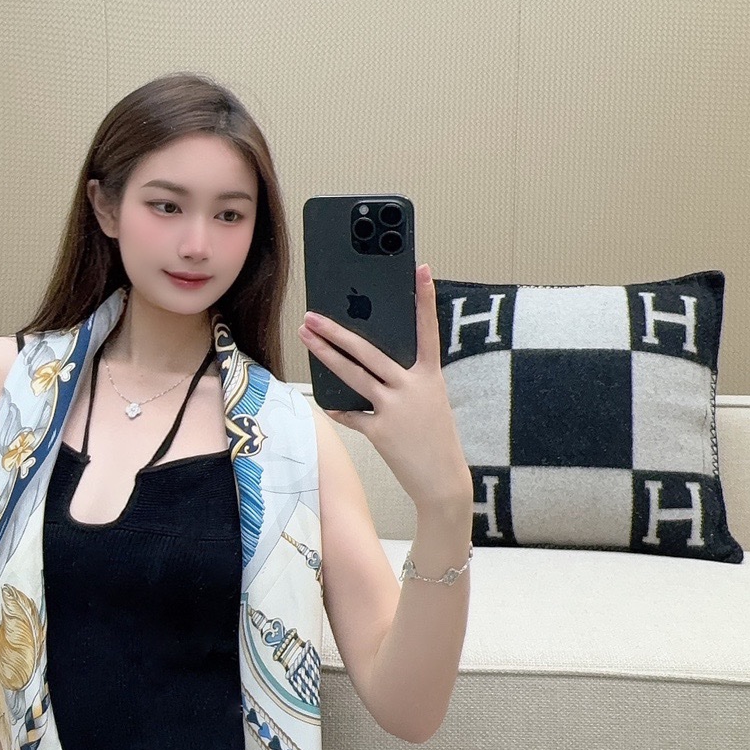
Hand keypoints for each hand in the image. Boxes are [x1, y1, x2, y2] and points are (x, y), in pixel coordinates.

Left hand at [298, 264, 471, 511]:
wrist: (443, 480)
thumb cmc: (435, 437)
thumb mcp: (430, 400)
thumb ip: (406, 379)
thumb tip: (372, 362)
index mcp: (430, 375)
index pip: (428, 329)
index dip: (425, 299)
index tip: (421, 269)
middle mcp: (412, 387)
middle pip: (368, 352)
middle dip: (337, 331)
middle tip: (313, 316)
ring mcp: (394, 408)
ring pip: (353, 375)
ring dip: (325, 355)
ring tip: (306, 338)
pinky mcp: (380, 431)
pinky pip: (351, 414)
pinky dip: (338, 408)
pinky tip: (325, 403)